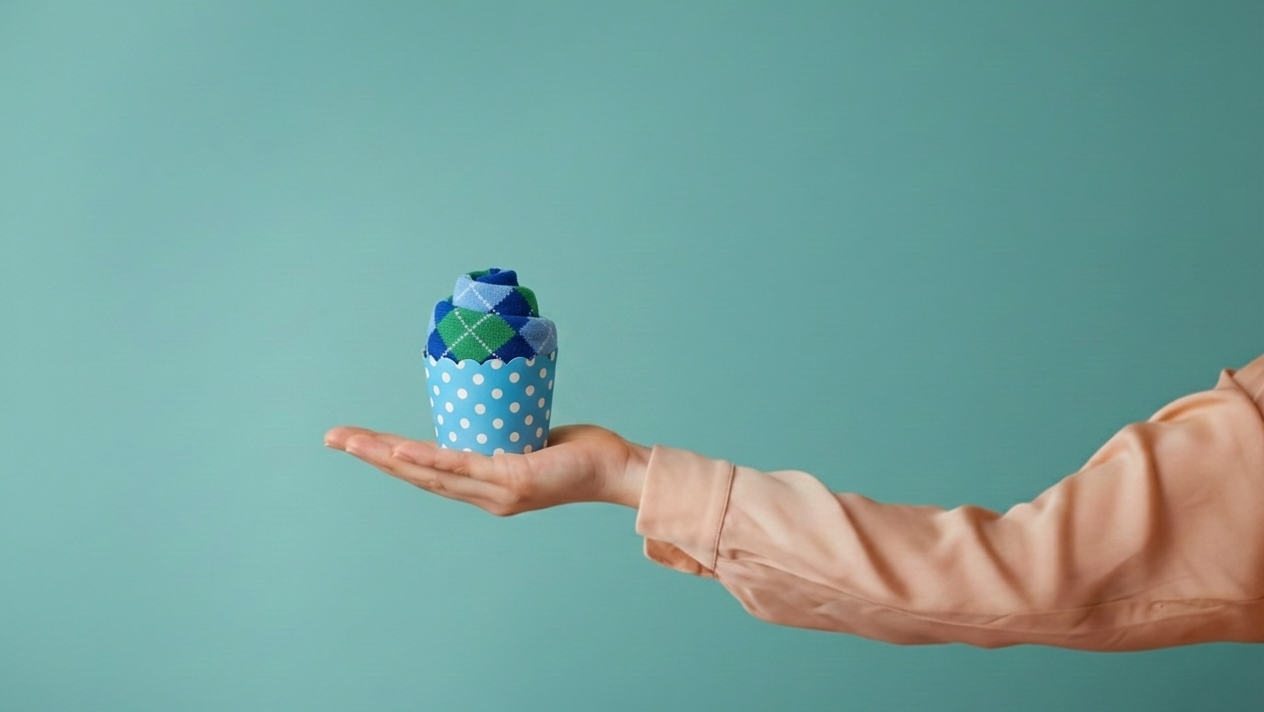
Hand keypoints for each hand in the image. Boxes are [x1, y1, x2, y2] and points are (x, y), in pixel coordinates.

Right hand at [324, 424, 649, 515]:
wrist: (617, 470)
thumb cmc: (581, 453)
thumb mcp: (532, 439)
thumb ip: (509, 430)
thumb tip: (494, 403)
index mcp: (484, 487)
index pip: (426, 471)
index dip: (387, 457)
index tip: (355, 440)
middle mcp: (484, 495)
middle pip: (416, 474)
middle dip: (371, 455)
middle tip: (332, 438)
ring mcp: (497, 492)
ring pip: (431, 472)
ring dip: (387, 456)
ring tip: (353, 442)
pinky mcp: (514, 480)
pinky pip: (463, 467)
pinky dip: (429, 459)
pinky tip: (402, 451)